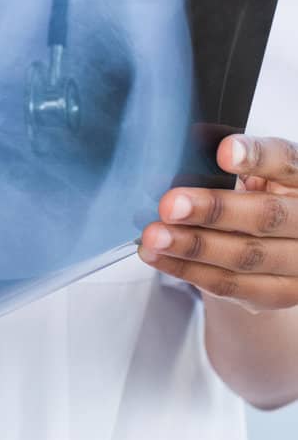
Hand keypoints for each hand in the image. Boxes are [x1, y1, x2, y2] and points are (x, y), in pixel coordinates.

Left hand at [139, 135, 297, 312]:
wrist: (282, 244)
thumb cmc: (261, 194)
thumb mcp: (258, 171)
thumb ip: (234, 162)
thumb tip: (189, 146)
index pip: (285, 162)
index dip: (257, 157)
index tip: (224, 152)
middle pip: (266, 215)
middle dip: (214, 210)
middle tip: (170, 205)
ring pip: (246, 255)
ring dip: (193, 246)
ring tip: (155, 236)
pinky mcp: (279, 294)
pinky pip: (231, 285)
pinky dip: (189, 270)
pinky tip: (160, 257)